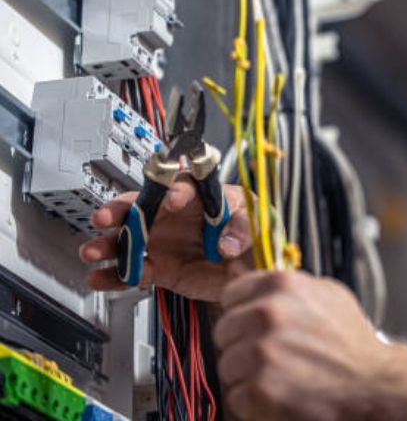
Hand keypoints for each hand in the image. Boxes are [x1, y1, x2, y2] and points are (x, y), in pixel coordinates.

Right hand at [78, 179, 252, 301]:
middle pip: (141, 207)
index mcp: (198, 196)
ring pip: (129, 240)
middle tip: (105, 217)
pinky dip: (115, 276)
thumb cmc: (252, 231)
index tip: (171, 200)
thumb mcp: (255, 222)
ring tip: (91, 251)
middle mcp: (174, 216)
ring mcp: (164, 241)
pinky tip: (99, 278)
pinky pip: (134, 271)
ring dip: (108, 245)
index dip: (174, 191)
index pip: (181, 187)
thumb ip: (242, 229)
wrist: (251, 267)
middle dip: (120, 211)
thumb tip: (227, 243)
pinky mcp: (161, 268)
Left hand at [214, 270, 389, 420]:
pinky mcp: (259, 388)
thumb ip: (290, 286)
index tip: (251, 324)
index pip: (231, 294)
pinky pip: (235, 396)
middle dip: (241, 344)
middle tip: (270, 355)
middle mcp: (268, 314)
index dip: (241, 311)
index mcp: (281, 285)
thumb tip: (257, 282)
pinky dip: (253, 402)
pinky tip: (279, 393)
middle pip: (224, 331)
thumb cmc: (351, 341)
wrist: (372, 384)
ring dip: (246, 375)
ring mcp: (261, 352)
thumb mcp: (327, 294)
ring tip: (278, 376)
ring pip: (226, 365)